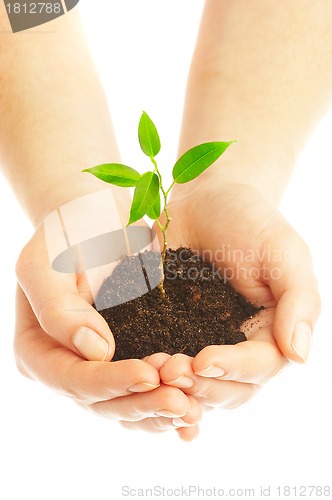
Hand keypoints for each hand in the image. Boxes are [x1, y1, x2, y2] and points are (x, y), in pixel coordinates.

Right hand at [14, 224, 200, 439]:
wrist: (92, 221)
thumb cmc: (63, 235)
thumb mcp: (46, 264)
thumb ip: (60, 308)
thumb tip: (96, 351)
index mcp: (38, 351)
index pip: (72, 379)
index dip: (109, 383)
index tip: (149, 375)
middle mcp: (68, 367)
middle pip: (102, 403)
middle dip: (143, 405)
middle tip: (182, 403)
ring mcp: (99, 367)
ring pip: (128, 405)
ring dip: (161, 411)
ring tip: (195, 409)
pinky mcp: (129, 358)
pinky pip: (147, 390)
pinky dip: (170, 401)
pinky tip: (198, 408)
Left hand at [153, 181, 319, 408]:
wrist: (206, 198)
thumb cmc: (251, 220)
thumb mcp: (284, 252)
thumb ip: (299, 301)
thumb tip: (299, 355)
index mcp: (271, 331)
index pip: (260, 366)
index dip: (233, 370)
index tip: (204, 361)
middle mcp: (238, 344)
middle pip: (228, 388)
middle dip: (200, 386)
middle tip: (170, 371)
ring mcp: (202, 340)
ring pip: (195, 385)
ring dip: (175, 387)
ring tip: (152, 370)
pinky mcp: (170, 330)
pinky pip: (163, 359)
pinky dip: (152, 372)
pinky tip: (135, 367)